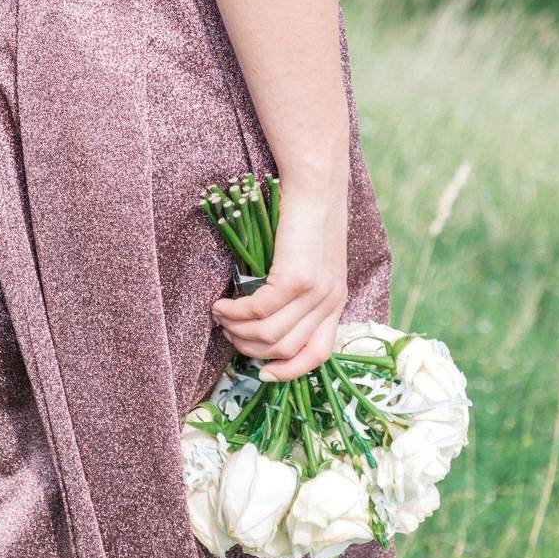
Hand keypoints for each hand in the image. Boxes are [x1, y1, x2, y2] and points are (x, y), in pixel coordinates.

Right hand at [211, 177, 348, 380]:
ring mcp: (315, 293)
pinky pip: (258, 311)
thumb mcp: (311, 263)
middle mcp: (330, 302)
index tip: (262, 373)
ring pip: (269, 335)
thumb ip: (297, 294)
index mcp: (337, 301)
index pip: (318, 354)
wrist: (315, 184)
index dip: (289, 371)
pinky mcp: (297, 279)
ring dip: (238, 331)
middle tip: (228, 332)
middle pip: (285, 349)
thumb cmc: (305, 218)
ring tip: (221, 316)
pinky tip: (221, 304)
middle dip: (250, 348)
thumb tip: (261, 323)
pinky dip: (234, 313)